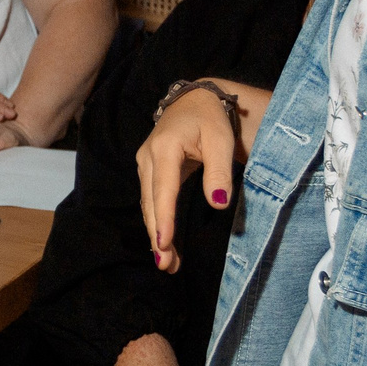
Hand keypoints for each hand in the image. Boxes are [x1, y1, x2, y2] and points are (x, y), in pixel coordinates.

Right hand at [135, 89, 237, 273]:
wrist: (195, 101)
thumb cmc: (211, 119)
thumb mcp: (221, 141)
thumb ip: (219, 172)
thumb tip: (218, 203)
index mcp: (165, 149)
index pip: (163, 189)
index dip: (163, 218)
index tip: (164, 244)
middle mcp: (148, 158)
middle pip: (151, 202)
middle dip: (157, 235)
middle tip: (166, 265)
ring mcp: (145, 164)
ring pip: (149, 204)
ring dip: (156, 233)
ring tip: (167, 263)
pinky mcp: (149, 171)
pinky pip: (152, 200)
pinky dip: (157, 222)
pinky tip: (164, 242)